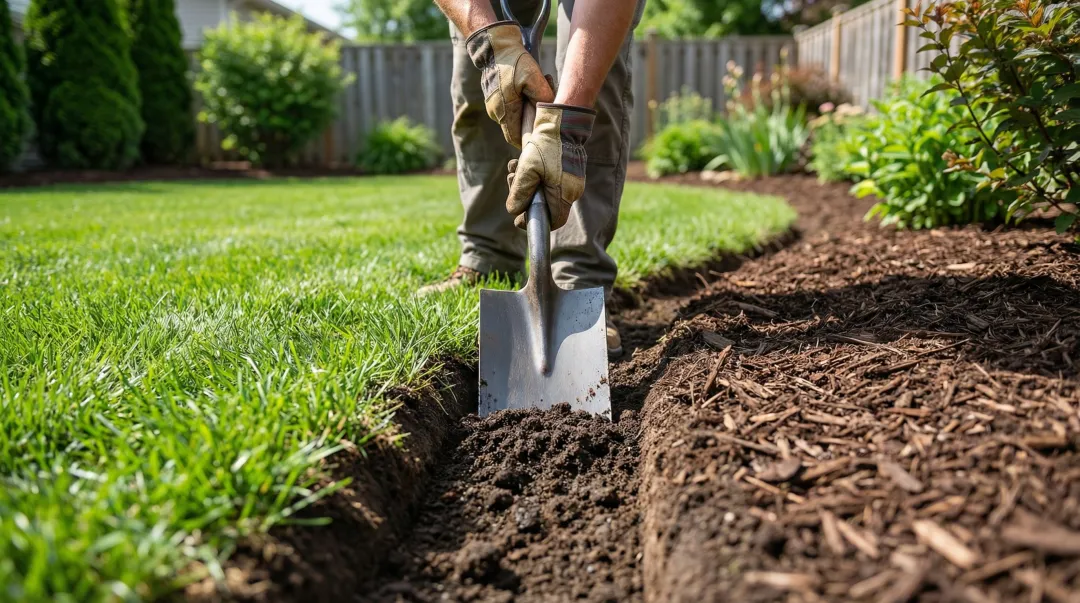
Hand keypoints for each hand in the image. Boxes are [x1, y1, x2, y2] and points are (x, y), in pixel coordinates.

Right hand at [466, 22, 554, 148]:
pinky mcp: (494, 98)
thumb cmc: (514, 61)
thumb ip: (542, 97)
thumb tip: (549, 113)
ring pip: (513, 118)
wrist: (496, 46)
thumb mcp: (533, 77)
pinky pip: (508, 108)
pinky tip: (528, 93)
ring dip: (525, 113)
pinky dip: (520, 105)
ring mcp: (493, 106)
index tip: (541, 136)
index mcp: (504, 111)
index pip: (516, 138)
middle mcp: (496, 112)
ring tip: (536, 99)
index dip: (528, 140)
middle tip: (543, 115)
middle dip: (530, 125)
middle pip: (515, 129)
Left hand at [506, 103, 594, 229]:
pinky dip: (534, 174)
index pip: (554, 221)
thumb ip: (520, 192)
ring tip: (514, 167)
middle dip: (525, 196)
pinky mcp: (568, 170)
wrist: (562, 121)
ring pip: (545, 191)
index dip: (536, 221)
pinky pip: (549, 180)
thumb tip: (514, 211)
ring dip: (525, 182)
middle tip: (512, 181)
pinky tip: (522, 161)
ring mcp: (571, 180)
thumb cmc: (547, 145)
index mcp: (565, 194)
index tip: (519, 216)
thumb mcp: (527, 169)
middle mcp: (572, 190)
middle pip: (546, 206)